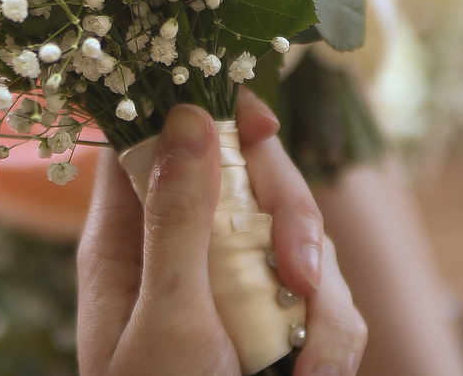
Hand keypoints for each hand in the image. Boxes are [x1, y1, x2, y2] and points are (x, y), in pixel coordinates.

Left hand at [77, 94, 365, 375]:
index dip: (210, 111)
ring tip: (307, 361)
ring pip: (301, 234)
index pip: (160, 135)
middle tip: (297, 271)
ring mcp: (236, 287)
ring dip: (322, 294)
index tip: (259, 125)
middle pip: (249, 173)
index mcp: (128, 238)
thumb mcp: (164, 319)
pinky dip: (333, 339)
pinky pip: (329, 298)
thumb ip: (177, 219)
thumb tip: (186, 112)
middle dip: (290, 217)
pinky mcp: (280, 326)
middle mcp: (183, 251)